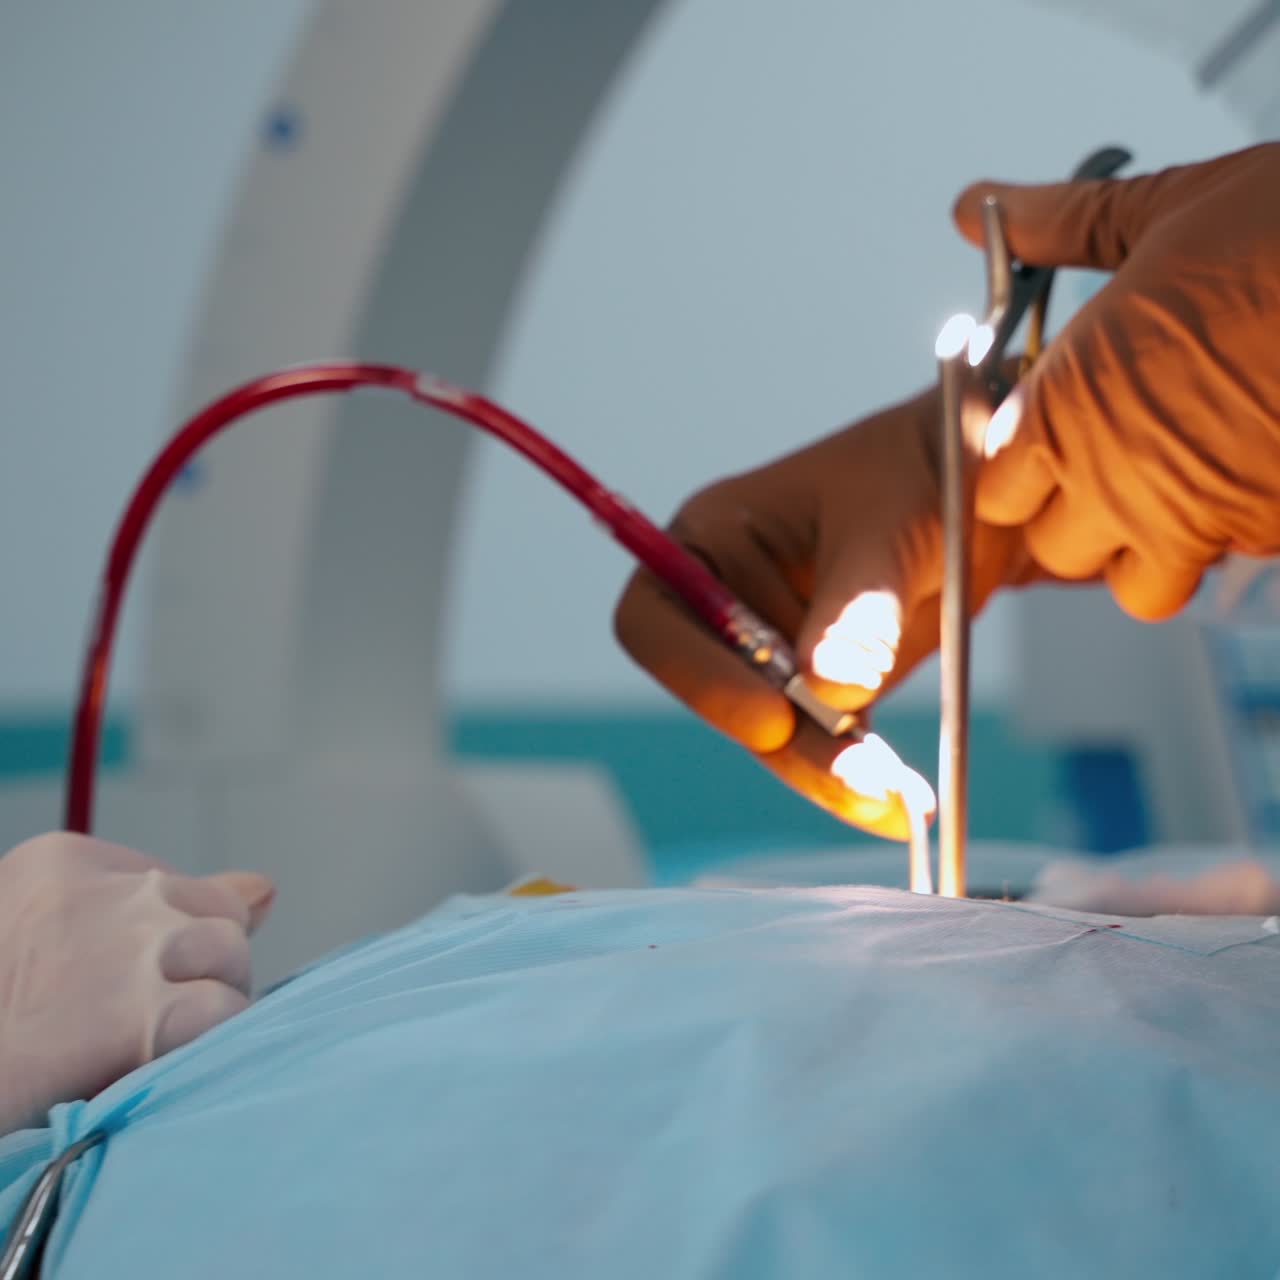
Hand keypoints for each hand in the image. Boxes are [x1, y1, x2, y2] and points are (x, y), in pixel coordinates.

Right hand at [0, 833, 273, 1134]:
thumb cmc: (13, 1013)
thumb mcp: (69, 930)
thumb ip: (172, 901)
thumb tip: (266, 889)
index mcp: (65, 862)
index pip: (184, 890)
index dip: (171, 949)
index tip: (112, 985)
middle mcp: (107, 891)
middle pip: (219, 923)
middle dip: (203, 975)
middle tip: (142, 1021)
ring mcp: (129, 946)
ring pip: (231, 960)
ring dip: (209, 1008)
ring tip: (148, 1043)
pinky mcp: (143, 1014)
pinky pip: (223, 1014)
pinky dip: (204, 1045)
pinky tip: (157, 1063)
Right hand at [614, 383, 1041, 837]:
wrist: (991, 491)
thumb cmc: (922, 472)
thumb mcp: (889, 527)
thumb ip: (858, 608)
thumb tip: (829, 688)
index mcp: (712, 538)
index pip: (654, 620)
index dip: (696, 676)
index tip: (771, 716)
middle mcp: (729, 602)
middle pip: (722, 696)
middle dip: (789, 744)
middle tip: (859, 780)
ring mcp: (776, 651)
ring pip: (776, 734)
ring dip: (831, 772)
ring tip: (896, 800)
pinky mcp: (824, 687)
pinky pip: (825, 744)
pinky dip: (860, 775)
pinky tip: (902, 801)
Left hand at [953, 143, 1279, 619]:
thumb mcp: (1166, 208)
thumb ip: (1061, 225)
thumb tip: (978, 209)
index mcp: (1069, 405)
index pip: (994, 489)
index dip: (1016, 467)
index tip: (1044, 436)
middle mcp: (1117, 477)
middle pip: (1055, 548)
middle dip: (1074, 515)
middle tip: (1111, 458)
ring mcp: (1196, 518)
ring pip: (1137, 585)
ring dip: (1149, 548)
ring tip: (1179, 482)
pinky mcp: (1270, 535)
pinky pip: (1227, 566)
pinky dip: (1229, 538)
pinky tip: (1251, 473)